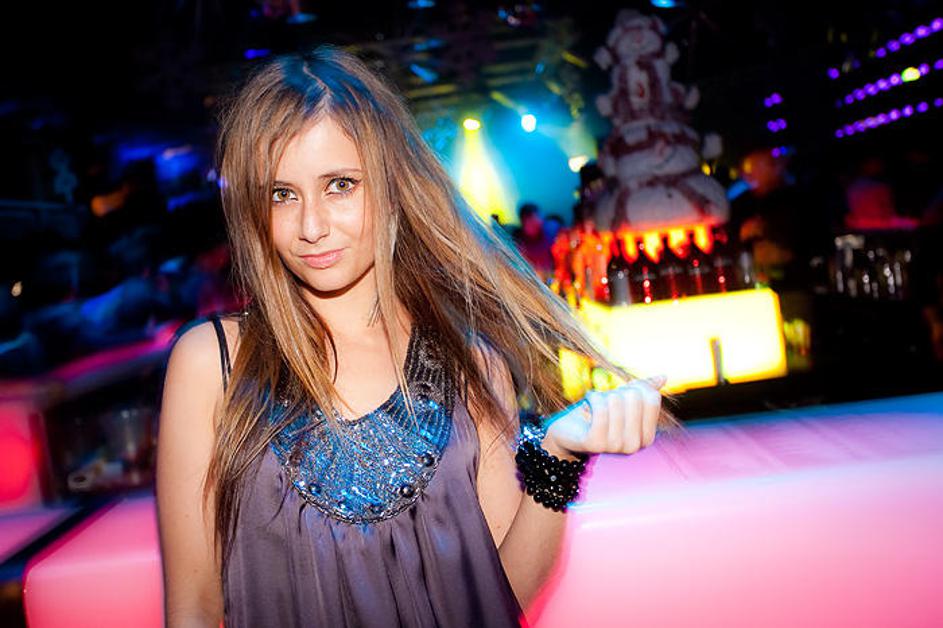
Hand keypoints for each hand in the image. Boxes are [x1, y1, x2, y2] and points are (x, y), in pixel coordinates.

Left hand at [542, 375, 665, 458]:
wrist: (569, 430)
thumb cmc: (598, 413)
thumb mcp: (623, 400)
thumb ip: (644, 390)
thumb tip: (664, 376)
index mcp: (647, 437)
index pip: (652, 398)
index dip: (635, 388)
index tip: (622, 395)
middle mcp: (635, 445)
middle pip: (634, 397)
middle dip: (617, 392)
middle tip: (605, 402)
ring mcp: (615, 447)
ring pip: (615, 400)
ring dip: (602, 396)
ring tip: (595, 405)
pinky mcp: (595, 443)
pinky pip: (600, 408)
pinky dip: (593, 398)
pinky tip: (588, 401)